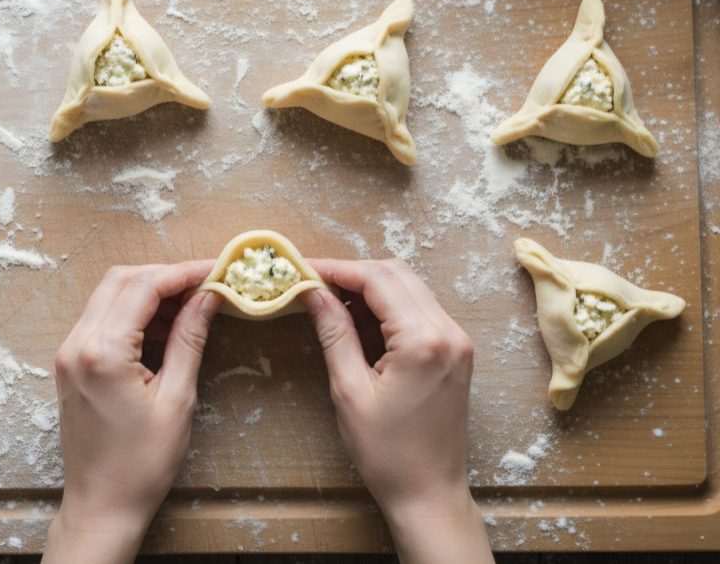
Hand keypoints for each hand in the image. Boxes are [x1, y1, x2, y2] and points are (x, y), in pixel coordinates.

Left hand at [43, 262, 220, 563]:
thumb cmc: (142, 464)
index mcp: (103, 352)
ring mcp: (68, 353)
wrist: (101, 505)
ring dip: (148, 292)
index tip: (216, 270)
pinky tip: (162, 326)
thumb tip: (208, 297)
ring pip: (108, 295)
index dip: (183, 272)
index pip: (144, 286)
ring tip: (190, 306)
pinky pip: (100, 319)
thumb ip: (190, 339)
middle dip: (165, 276)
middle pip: (122, 280)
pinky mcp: (69, 363)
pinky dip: (132, 312)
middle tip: (205, 285)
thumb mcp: (177, 399)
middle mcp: (76, 344)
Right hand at [304, 259, 492, 563]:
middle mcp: (448, 332)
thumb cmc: (387, 453)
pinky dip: (388, 306)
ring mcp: (458, 340)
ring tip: (331, 304)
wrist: (429, 493)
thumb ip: (334, 333)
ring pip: (410, 287)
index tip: (304, 269)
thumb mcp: (349, 390)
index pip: (378, 279)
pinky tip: (360, 322)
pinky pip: (420, 309)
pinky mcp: (456, 350)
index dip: (337, 268)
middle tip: (314, 285)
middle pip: (397, 274)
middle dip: (353, 273)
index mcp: (423, 341)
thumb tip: (313, 292)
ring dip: (370, 288)